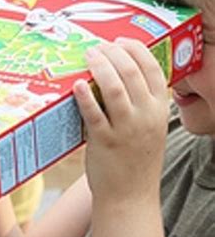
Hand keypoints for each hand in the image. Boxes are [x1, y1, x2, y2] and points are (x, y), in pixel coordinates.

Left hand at [73, 38, 168, 204]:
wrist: (131, 196)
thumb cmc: (136, 158)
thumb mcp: (149, 127)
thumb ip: (141, 103)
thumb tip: (117, 72)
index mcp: (159, 109)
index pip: (152, 68)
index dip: (135, 49)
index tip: (120, 40)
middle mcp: (146, 116)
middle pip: (131, 72)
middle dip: (112, 52)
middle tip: (97, 47)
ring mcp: (126, 129)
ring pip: (114, 88)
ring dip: (100, 66)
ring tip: (88, 56)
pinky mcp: (104, 142)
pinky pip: (94, 114)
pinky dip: (85, 97)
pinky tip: (78, 84)